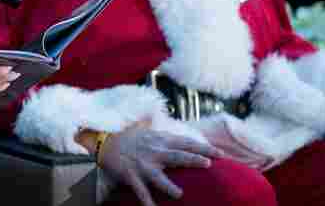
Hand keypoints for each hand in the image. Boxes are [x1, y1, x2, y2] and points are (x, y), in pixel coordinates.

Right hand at [98, 119, 223, 205]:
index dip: (203, 147)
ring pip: (158, 176)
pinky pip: (140, 190)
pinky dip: (146, 201)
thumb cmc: (128, 137)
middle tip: (209, 163)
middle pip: (177, 155)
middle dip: (193, 159)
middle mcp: (153, 150)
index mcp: (159, 139)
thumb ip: (163, 130)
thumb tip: (175, 125)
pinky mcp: (131, 175)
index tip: (220, 153)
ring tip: (179, 193)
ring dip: (168, 185)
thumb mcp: (147, 129)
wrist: (104, 142)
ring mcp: (142, 164)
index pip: (185, 142)